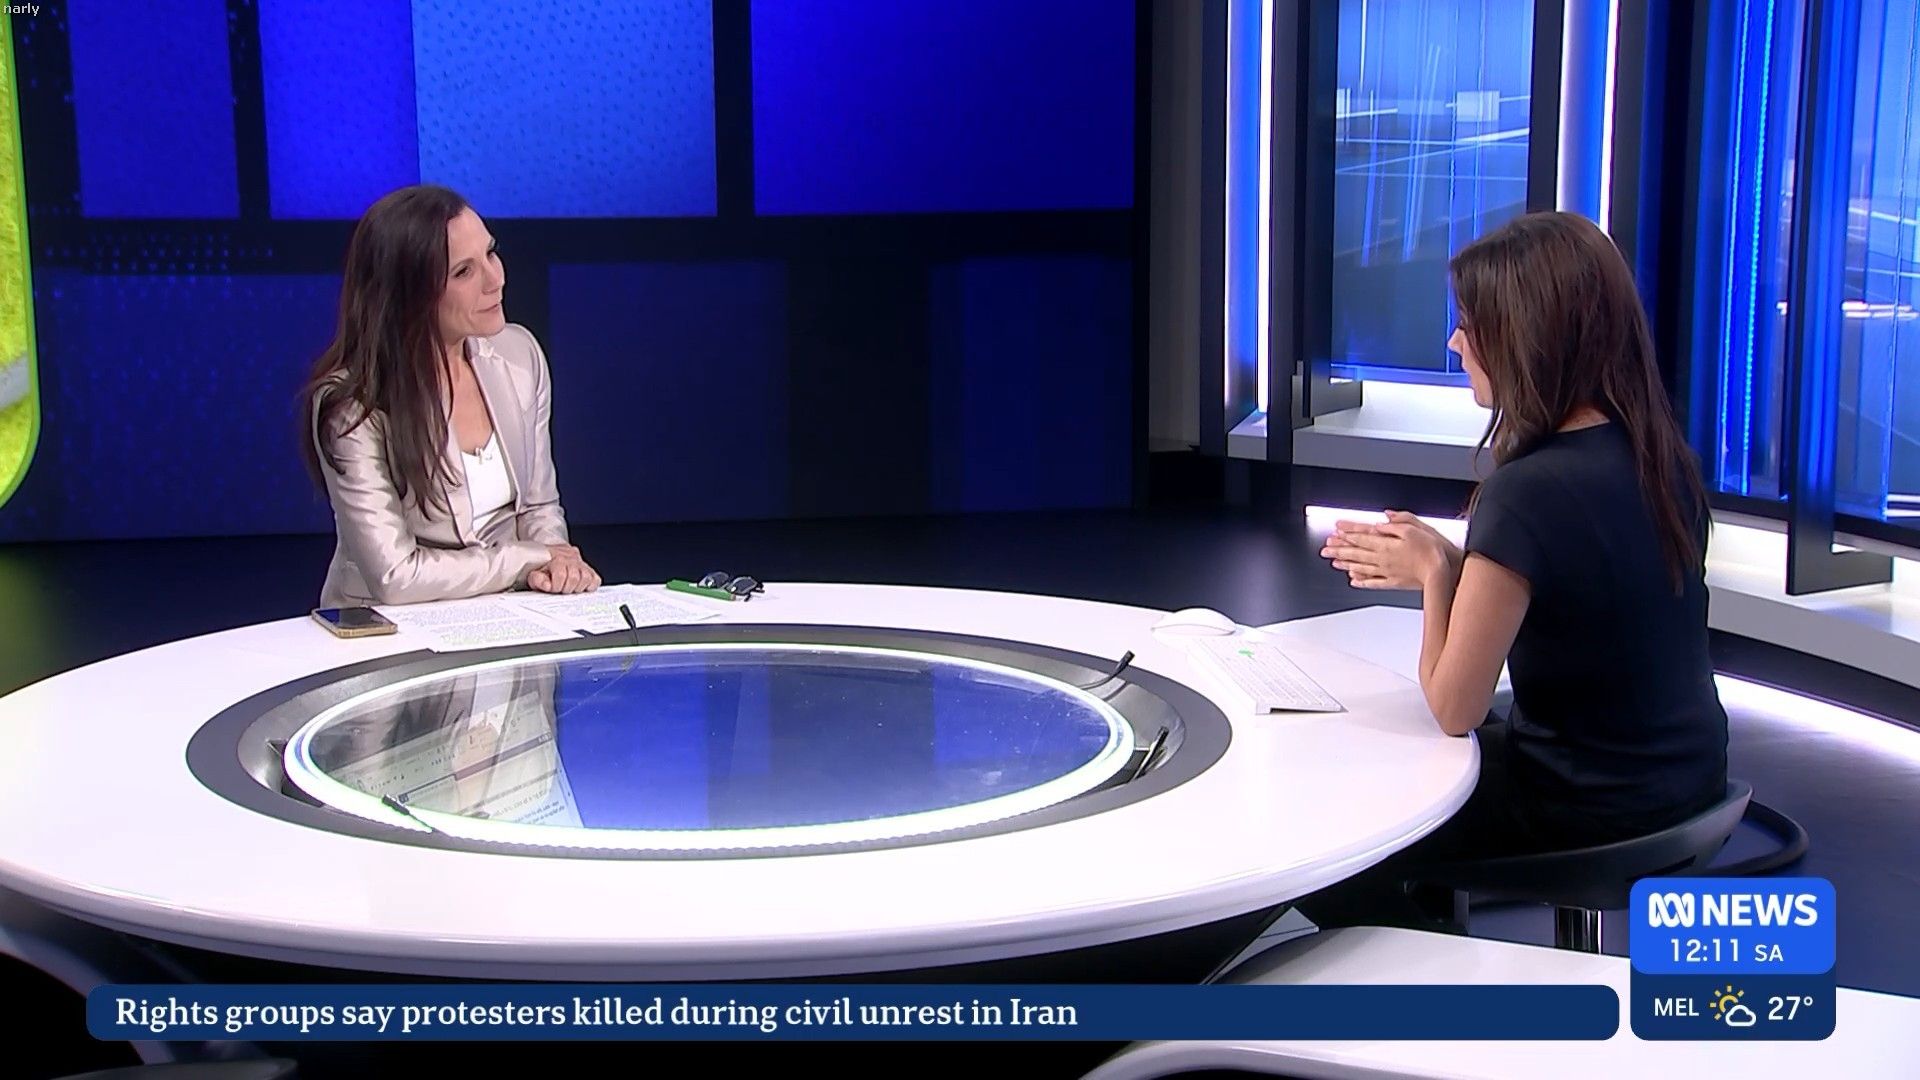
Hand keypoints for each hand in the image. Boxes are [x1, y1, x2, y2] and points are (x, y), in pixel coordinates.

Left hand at [528, 546, 600, 593]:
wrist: (549, 559)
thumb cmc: (541, 569)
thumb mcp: (534, 574)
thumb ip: (537, 579)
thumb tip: (547, 584)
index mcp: (558, 558)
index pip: (561, 574)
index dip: (556, 586)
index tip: (552, 589)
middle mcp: (571, 559)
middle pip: (575, 578)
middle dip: (566, 588)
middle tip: (560, 589)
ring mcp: (582, 564)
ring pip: (587, 578)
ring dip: (577, 587)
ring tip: (569, 588)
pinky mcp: (589, 570)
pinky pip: (596, 580)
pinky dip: (589, 586)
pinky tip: (579, 587)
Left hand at [1321, 510, 1461, 590]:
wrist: (1442, 572)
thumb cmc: (1432, 550)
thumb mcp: (1417, 528)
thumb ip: (1398, 523)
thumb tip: (1384, 519)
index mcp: (1387, 544)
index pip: (1363, 536)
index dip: (1348, 532)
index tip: (1336, 529)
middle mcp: (1383, 558)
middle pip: (1356, 552)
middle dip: (1339, 549)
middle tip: (1325, 549)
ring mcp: (1387, 571)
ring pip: (1361, 567)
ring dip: (1345, 564)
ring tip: (1333, 562)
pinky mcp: (1393, 582)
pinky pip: (1373, 582)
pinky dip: (1361, 581)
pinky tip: (1353, 580)